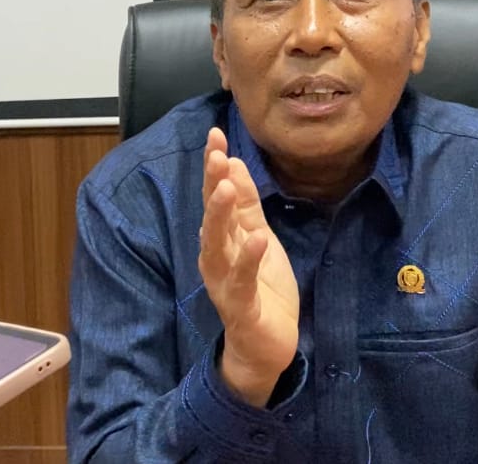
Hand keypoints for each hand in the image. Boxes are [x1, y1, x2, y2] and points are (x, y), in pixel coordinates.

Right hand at [199, 127, 299, 407]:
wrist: (265, 345)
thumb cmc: (261, 288)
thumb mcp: (258, 237)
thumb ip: (246, 205)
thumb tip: (234, 162)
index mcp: (223, 238)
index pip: (216, 195)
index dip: (215, 165)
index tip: (216, 133)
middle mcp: (216, 257)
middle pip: (212, 215)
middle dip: (212, 183)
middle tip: (216, 152)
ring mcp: (225, 282)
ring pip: (217, 245)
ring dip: (220, 216)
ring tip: (226, 187)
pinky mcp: (241, 306)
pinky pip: (243, 280)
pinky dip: (249, 259)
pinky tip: (257, 238)